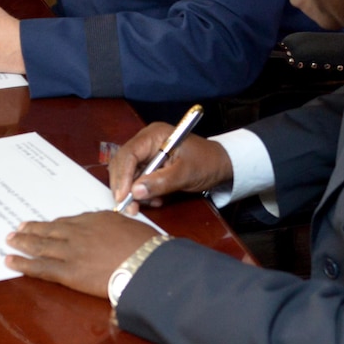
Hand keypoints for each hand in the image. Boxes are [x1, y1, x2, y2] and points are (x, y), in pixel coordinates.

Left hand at [6, 211, 163, 298]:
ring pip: (40, 245)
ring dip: (23, 242)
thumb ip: (116, 228)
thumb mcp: (131, 228)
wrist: (145, 263)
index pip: (69, 222)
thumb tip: (115, 233)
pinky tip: (10, 261)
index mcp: (95, 219)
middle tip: (19, 228)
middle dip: (33, 229)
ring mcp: (70, 251)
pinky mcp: (67, 271)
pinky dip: (23, 264)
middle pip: (50, 229)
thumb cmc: (146, 247)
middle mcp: (78, 232)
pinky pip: (40, 267)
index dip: (54, 224)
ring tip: (10, 240)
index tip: (47, 224)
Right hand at [108, 123, 233, 213]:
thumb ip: (161, 182)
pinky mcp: (150, 165)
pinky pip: (138, 180)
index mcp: (154, 135)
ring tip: (151, 203)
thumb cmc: (206, 163)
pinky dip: (143, 192)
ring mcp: (147, 153)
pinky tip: (156, 199)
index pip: (129, 154)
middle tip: (129, 208)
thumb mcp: (185, 174)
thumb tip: (135, 192)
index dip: (123, 176)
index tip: (123, 197)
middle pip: (123, 164)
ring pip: (128, 174)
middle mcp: (146, 142)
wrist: (221, 165)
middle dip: (124, 187)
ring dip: (135, 192)